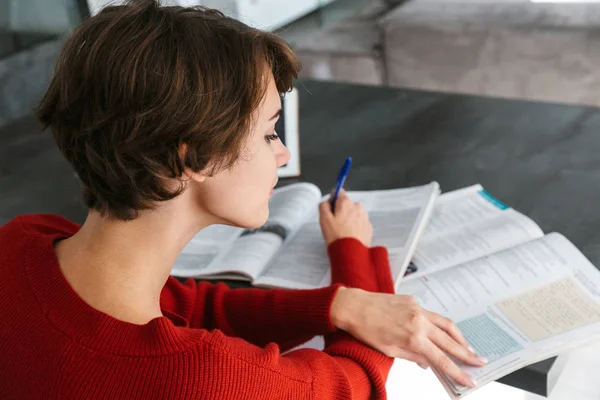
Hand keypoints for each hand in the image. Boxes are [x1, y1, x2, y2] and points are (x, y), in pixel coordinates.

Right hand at [319, 189, 372, 246]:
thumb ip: (323, 206)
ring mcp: (365, 217)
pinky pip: (360, 223)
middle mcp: (357, 207)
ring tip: (343, 232)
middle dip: (340, 211)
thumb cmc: (336, 236)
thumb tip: (326, 202)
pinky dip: (355, 227)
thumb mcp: (323, 219)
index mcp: (346, 202)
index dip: (332, 200)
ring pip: (354, 213)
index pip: (339, 192)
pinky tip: (350, 236)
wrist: (351, 253)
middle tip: (335, 224)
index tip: (330, 210)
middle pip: (346, 204)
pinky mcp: (368, 227)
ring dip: (348, 219)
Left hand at [330, 287, 486, 387]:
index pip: (441, 359)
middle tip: (480, 361)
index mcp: (413, 338)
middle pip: (450, 342)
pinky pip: (431, 313)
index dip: (458, 371)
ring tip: (467, 347)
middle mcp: (419, 322)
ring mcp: (418, 309)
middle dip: (467, 354)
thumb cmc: (366, 329)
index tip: (470, 380)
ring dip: (459, 337)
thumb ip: (412, 357)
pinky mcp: (413, 300)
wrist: (353, 306)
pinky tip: (439, 330)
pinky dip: (438, 324)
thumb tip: (427, 363)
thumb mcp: (389, 350)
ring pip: (446, 324)